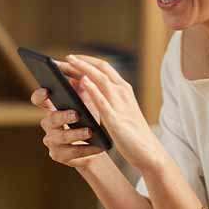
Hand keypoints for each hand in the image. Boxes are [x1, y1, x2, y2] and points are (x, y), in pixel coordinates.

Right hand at [30, 86, 105, 168]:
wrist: (97, 145)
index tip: (47, 90)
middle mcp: (48, 124)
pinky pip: (71, 153)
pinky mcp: (59, 155)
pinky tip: (98, 146)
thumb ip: (83, 89)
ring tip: (90, 131)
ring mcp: (52, 140)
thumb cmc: (90, 119)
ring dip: (76, 134)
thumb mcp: (88, 102)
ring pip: (60, 137)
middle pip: (50, 119)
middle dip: (63, 116)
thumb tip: (84, 73)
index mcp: (52, 107)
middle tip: (77, 114)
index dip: (39, 95)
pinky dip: (86, 149)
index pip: (38, 99)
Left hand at [58, 54, 164, 173]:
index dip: (86, 60)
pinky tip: (82, 82)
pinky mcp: (115, 119)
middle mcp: (123, 91)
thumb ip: (103, 98)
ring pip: (100, 79)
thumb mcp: (117, 110)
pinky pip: (102, 100)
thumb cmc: (131, 132)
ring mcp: (120, 103)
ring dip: (82, 69)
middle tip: (62, 59)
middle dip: (80, 62)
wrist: (147, 151)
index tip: (71, 58)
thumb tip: (83, 87)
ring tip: (66, 63)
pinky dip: (92, 89)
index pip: (104, 67)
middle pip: (100, 69)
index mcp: (124, 89)